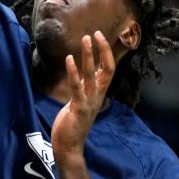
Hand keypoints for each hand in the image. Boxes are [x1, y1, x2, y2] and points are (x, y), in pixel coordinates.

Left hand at [51, 31, 116, 159]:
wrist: (70, 146)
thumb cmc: (74, 121)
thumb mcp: (82, 99)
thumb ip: (85, 86)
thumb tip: (85, 70)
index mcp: (99, 92)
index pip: (109, 68)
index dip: (106, 52)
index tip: (100, 35)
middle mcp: (98, 95)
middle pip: (107, 69)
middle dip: (103, 50)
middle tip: (96, 33)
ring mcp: (89, 101)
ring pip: (92, 75)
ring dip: (89, 56)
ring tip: (85, 39)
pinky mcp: (79, 108)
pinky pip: (77, 87)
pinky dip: (73, 72)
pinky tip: (69, 58)